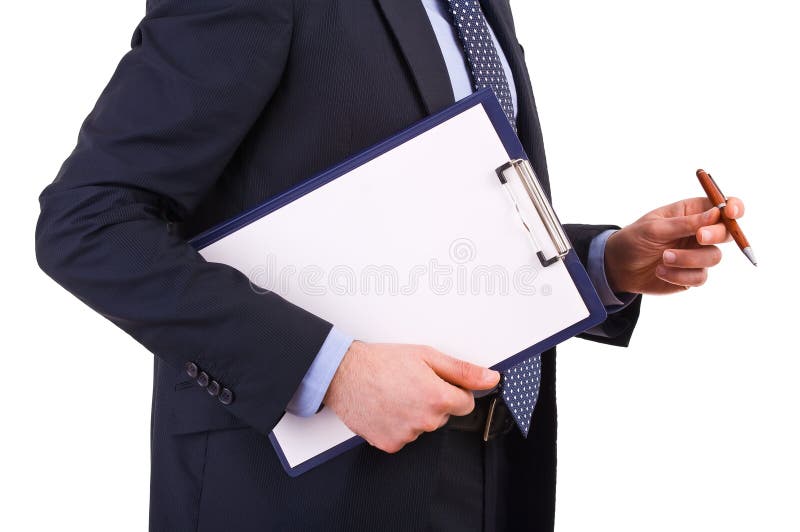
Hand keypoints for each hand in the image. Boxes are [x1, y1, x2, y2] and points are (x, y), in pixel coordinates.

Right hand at [323, 341, 499, 453]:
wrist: (343, 374)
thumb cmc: (381, 362)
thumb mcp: (427, 356)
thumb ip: (463, 371)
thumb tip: (491, 378)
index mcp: (437, 398)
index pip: (466, 404)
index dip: (453, 390)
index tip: (436, 381)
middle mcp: (425, 421)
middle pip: (444, 415)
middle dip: (433, 401)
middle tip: (410, 384)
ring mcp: (407, 435)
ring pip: (423, 426)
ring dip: (414, 413)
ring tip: (394, 394)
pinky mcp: (390, 444)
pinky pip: (404, 436)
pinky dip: (397, 424)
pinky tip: (386, 407)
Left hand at [604, 196, 744, 294]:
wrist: (619, 267)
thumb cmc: (634, 240)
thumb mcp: (655, 228)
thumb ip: (685, 223)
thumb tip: (716, 213)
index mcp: (692, 212)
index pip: (722, 206)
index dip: (734, 207)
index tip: (731, 212)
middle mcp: (699, 232)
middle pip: (726, 232)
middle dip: (715, 235)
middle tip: (699, 237)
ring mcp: (697, 254)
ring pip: (714, 257)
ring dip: (688, 259)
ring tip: (664, 258)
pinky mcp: (692, 274)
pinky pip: (700, 277)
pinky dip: (680, 275)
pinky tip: (660, 271)